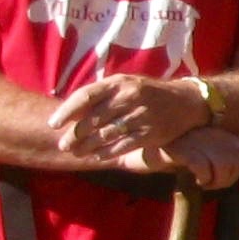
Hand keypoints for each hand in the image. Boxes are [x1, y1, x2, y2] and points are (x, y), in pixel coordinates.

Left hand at [50, 73, 210, 164]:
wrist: (186, 101)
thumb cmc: (146, 93)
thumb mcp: (124, 85)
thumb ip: (100, 95)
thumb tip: (71, 113)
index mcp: (119, 83)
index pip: (85, 96)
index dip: (66, 112)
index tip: (53, 125)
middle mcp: (130, 98)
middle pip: (93, 119)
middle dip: (75, 135)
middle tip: (63, 145)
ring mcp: (142, 116)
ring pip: (106, 135)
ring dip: (88, 146)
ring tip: (77, 153)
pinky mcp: (152, 133)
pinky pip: (124, 145)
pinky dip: (107, 152)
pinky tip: (97, 156)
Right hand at [158, 127, 238, 192]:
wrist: (143, 151)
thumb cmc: (178, 158)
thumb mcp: (206, 158)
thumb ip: (225, 163)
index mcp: (222, 134)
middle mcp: (213, 133)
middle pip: (237, 163)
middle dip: (227, 181)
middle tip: (210, 183)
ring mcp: (197, 139)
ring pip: (224, 166)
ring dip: (214, 182)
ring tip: (202, 182)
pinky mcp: (182, 148)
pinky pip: (204, 167)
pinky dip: (202, 178)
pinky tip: (193, 179)